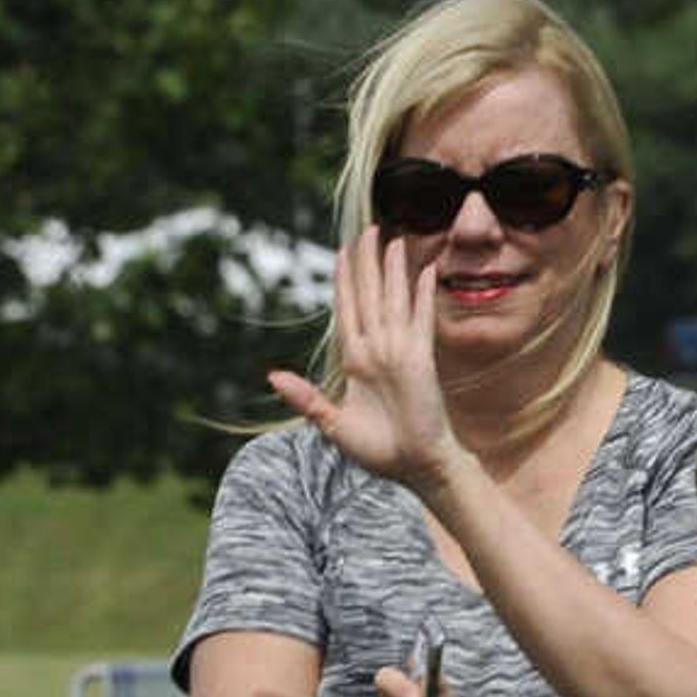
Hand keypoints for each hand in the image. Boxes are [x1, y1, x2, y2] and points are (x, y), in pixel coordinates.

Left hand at [267, 226, 456, 492]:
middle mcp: (378, 350)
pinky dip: (421, 295)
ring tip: (392, 239)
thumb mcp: (332, 424)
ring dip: (392, 269)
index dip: (345, 281)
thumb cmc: (379, 449)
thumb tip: (273, 376)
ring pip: (393, 299)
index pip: (348, 311)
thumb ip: (306, 398)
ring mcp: (400, 351)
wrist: (415, 465)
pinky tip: (423, 270)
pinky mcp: (421, 358)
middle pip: (369, 296)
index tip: (342, 253)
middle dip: (367, 263)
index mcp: (356, 361)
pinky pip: (420, 319)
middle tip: (368, 230)